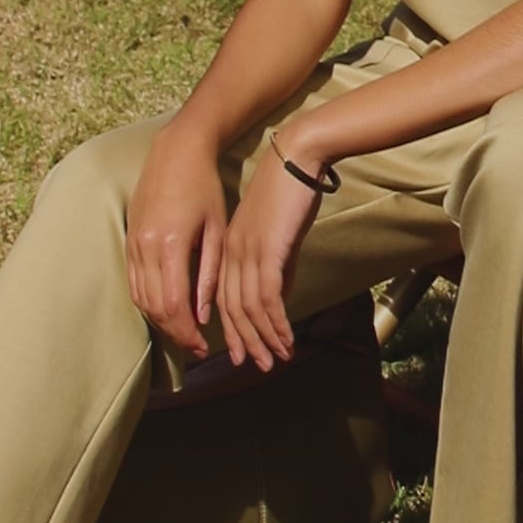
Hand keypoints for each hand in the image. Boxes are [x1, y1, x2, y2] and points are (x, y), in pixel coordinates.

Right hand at [126, 122, 227, 358]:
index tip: (204, 346)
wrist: (176, 153)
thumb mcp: (217, 230)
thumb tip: (203, 315)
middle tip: (197, 348)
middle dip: (175, 333)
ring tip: (184, 333)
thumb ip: (210, 274)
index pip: (173, 304)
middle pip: (154, 307)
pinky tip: (166, 311)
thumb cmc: (205, 189)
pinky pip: (134, 283)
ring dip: (161, 321)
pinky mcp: (129, 241)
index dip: (187, 331)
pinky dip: (148, 303)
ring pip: (140, 299)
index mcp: (170, 245)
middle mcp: (145, 248)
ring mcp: (133, 244)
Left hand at [216, 135, 321, 369]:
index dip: (233, 328)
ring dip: (263, 338)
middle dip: (246, 341)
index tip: (244, 352)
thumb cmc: (291, 188)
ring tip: (276, 359)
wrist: (298, 157)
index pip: (224, 297)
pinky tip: (286, 339)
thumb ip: (278, 264)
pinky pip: (267, 299)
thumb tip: (280, 296)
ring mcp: (246, 252)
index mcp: (229, 247)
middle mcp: (231, 252)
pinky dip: (276, 324)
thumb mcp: (280, 232)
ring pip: (248, 309)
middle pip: (231, 309)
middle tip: (260, 365)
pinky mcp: (266, 251)